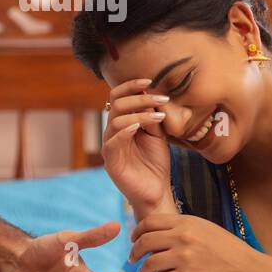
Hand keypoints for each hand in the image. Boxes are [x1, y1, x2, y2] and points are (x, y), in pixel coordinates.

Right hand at [101, 77, 172, 219]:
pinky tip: (139, 128)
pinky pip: (113, 142)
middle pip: (116, 104)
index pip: (118, 97)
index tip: (150, 80)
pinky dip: (125, 131)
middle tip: (161, 99)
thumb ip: (152, 116)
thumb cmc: (156, 163)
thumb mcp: (157, 134)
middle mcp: (112, 132)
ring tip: (159, 116)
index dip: (131, 85)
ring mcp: (110, 146)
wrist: (156, 191)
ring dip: (139, 114)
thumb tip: (151, 94)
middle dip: (139, 98)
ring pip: (116, 120)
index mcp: (122, 123)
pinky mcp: (111, 161)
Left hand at [128, 210, 258, 271]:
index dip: (137, 232)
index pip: (149, 222)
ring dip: (142, 271)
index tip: (134, 240)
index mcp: (185, 222)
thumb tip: (159, 230)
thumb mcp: (204, 228)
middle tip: (132, 259)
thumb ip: (182, 227)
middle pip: (144, 241)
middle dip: (134, 251)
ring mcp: (184, 257)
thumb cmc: (227, 249)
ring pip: (149, 264)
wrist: (247, 268)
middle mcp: (182, 237)